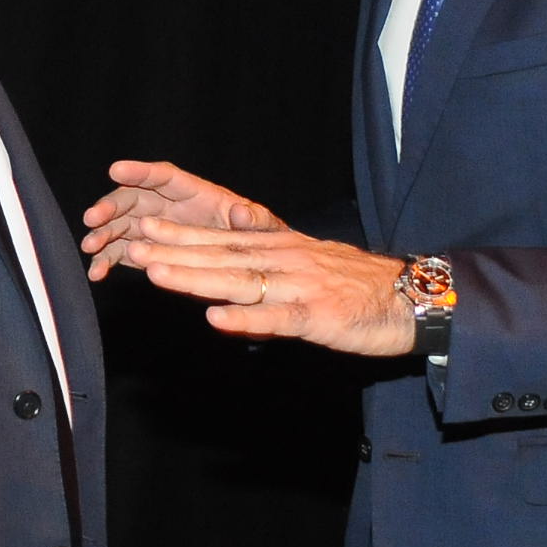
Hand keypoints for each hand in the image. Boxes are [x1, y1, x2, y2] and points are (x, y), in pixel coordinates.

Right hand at [80, 159, 283, 279]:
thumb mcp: (266, 228)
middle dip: (110, 206)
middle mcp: (170, 207)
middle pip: (134, 199)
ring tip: (90, 247)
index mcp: (196, 194)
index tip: (115, 169)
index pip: (164, 177)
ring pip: (122, 226)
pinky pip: (122, 253)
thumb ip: (254, 219)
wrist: (260, 270)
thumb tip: (241, 211)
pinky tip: (97, 273)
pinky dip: (106, 261)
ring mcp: (157, 231)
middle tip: (93, 218)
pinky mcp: (149, 253)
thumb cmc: (261, 240)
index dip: (139, 172)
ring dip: (103, 234)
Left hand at [112, 214, 419, 356]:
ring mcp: (300, 287)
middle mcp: (286, 260)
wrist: (413, 298)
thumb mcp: (309, 270)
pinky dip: (245, 319)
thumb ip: (267, 279)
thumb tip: (226, 291)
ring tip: (156, 273)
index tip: (144, 227)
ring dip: (194, 276)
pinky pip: (277, 318)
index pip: (222, 239)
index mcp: (282, 247)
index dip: (182, 234)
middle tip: (133, 245)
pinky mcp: (319, 317)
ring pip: (238, 281)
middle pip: (220, 256)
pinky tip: (215, 319)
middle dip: (173, 252)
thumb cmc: (359, 288)